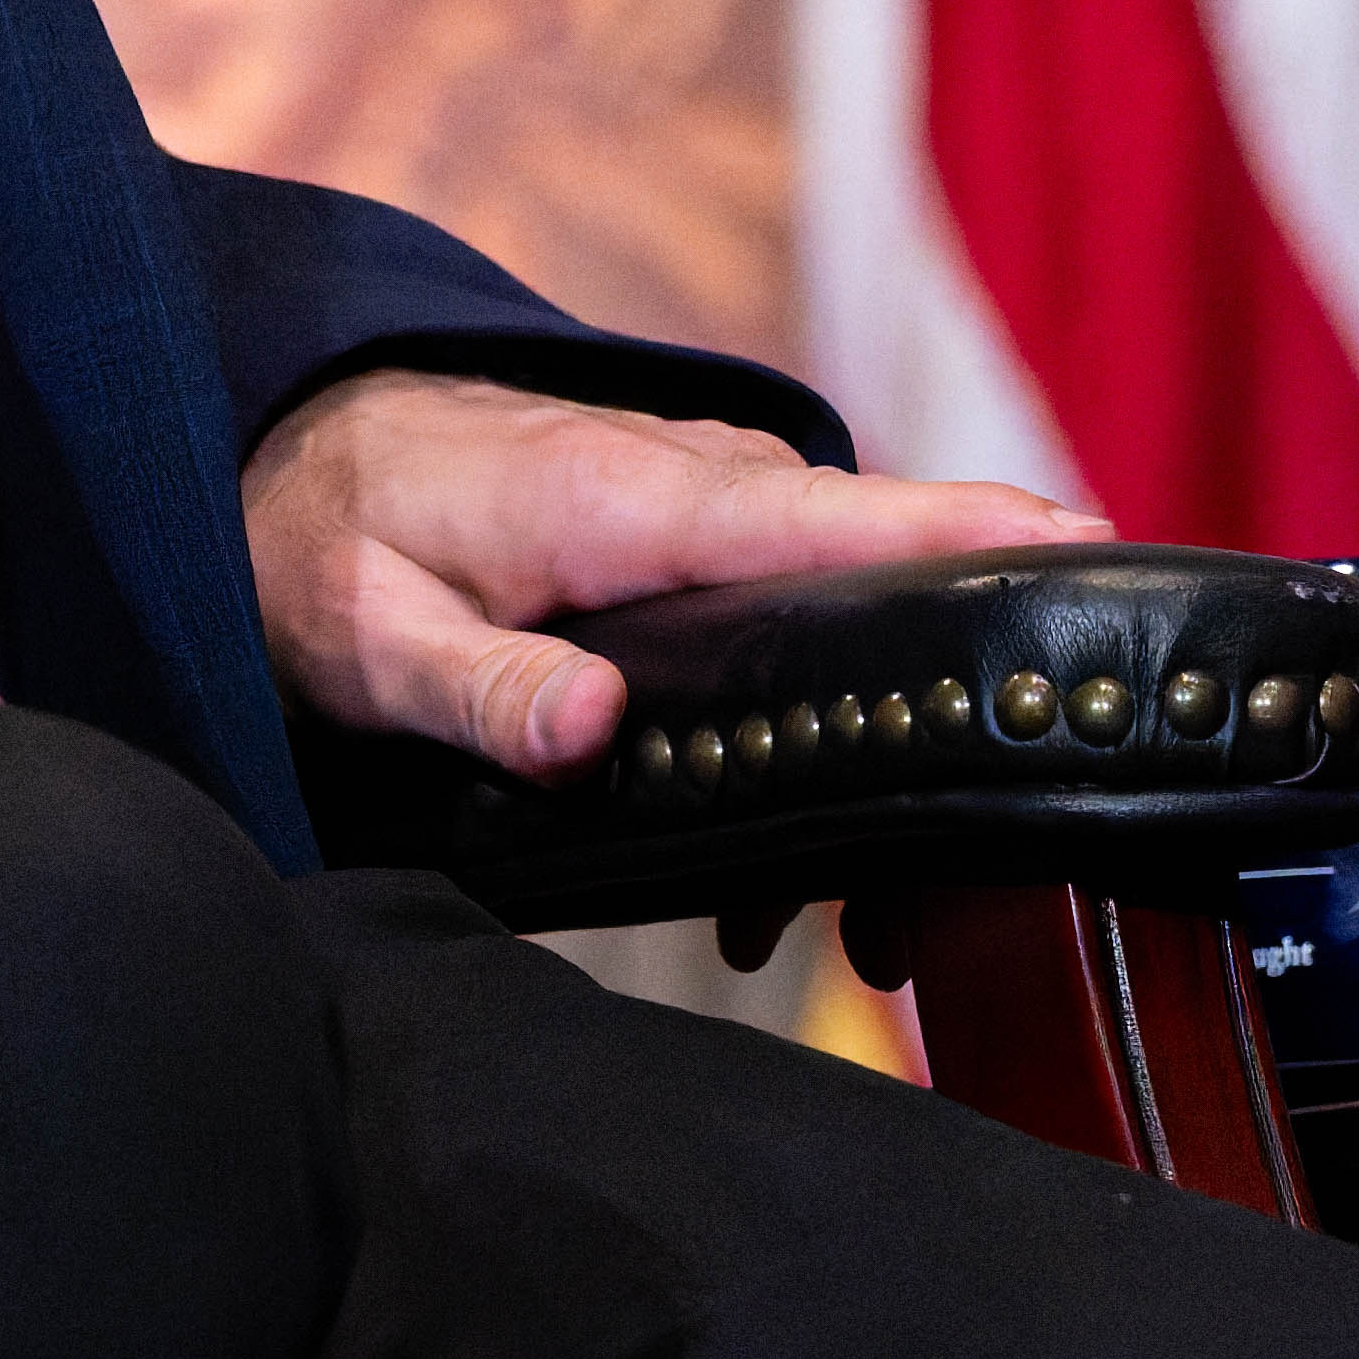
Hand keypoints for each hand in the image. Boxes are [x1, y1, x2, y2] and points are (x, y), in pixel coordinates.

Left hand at [246, 372, 1098, 778]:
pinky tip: (811, 834)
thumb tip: (591, 726)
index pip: (820, 511)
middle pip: (867, 561)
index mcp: (622, 497)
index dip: (957, 526)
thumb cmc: (313, 544)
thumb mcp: (367, 635)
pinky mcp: (685, 532)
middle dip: (959, 661)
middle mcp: (682, 481)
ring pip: (838, 586)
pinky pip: (794, 590)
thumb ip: (477, 687)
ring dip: (886, 701)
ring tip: (892, 895)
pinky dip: (827, 681)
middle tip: (1013, 820)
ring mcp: (694, 501)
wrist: (273, 462)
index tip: (1084, 543)